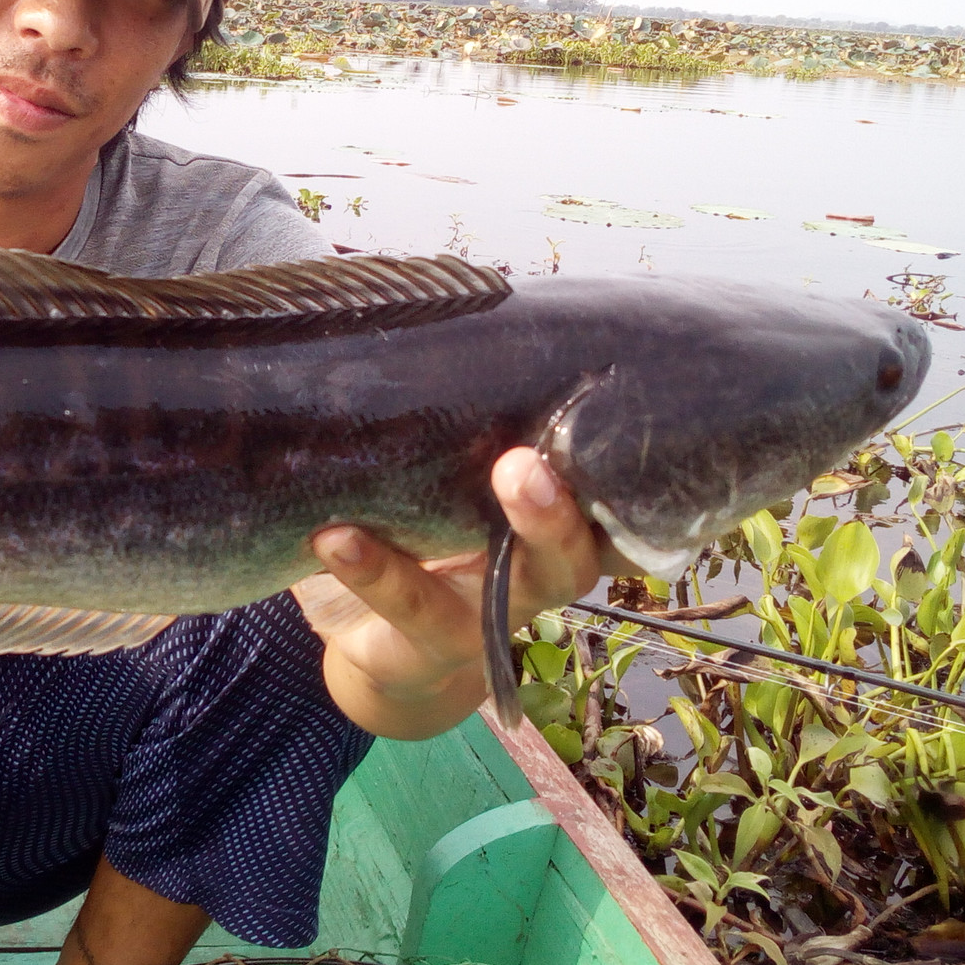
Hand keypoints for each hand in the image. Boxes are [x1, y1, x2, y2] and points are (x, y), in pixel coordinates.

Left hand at [295, 447, 620, 738]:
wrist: (389, 650)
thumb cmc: (435, 540)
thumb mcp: (459, 483)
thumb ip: (468, 427)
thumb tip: (449, 314)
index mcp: (559, 532)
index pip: (617, 511)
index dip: (629, 482)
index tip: (615, 428)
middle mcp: (539, 578)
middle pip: (574, 555)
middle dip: (554, 512)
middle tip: (523, 463)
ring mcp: (490, 617)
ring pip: (504, 590)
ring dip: (473, 547)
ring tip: (453, 497)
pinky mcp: (430, 642)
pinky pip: (408, 607)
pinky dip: (370, 569)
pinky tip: (335, 535)